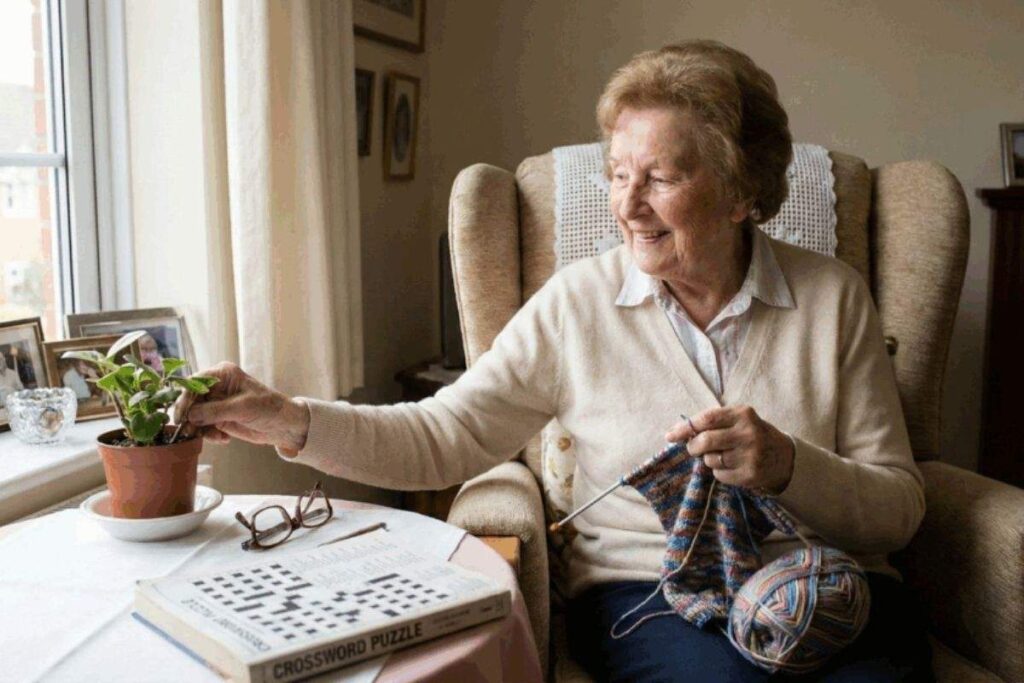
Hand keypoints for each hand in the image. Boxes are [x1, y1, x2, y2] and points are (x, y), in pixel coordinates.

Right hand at [173, 362, 310, 453]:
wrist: (283, 425)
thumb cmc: (268, 408)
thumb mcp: (242, 408)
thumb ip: (215, 411)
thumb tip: (190, 415)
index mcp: (222, 374)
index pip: (194, 383)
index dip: (185, 398)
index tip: (181, 415)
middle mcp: (216, 387)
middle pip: (190, 400)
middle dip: (189, 417)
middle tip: (190, 432)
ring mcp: (216, 403)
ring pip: (194, 416)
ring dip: (199, 429)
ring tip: (214, 437)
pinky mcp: (218, 418)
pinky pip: (202, 427)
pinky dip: (209, 435)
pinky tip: (223, 439)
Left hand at [665, 406, 794, 493]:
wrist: (785, 457)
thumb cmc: (753, 435)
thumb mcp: (739, 420)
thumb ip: (712, 422)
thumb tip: (677, 432)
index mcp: (743, 415)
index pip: (707, 419)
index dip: (686, 428)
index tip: (671, 435)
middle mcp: (748, 433)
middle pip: (706, 441)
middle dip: (693, 447)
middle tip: (693, 449)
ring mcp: (751, 455)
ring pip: (711, 460)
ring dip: (709, 460)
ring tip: (723, 456)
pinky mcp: (751, 475)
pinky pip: (720, 475)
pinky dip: (719, 472)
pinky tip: (732, 467)